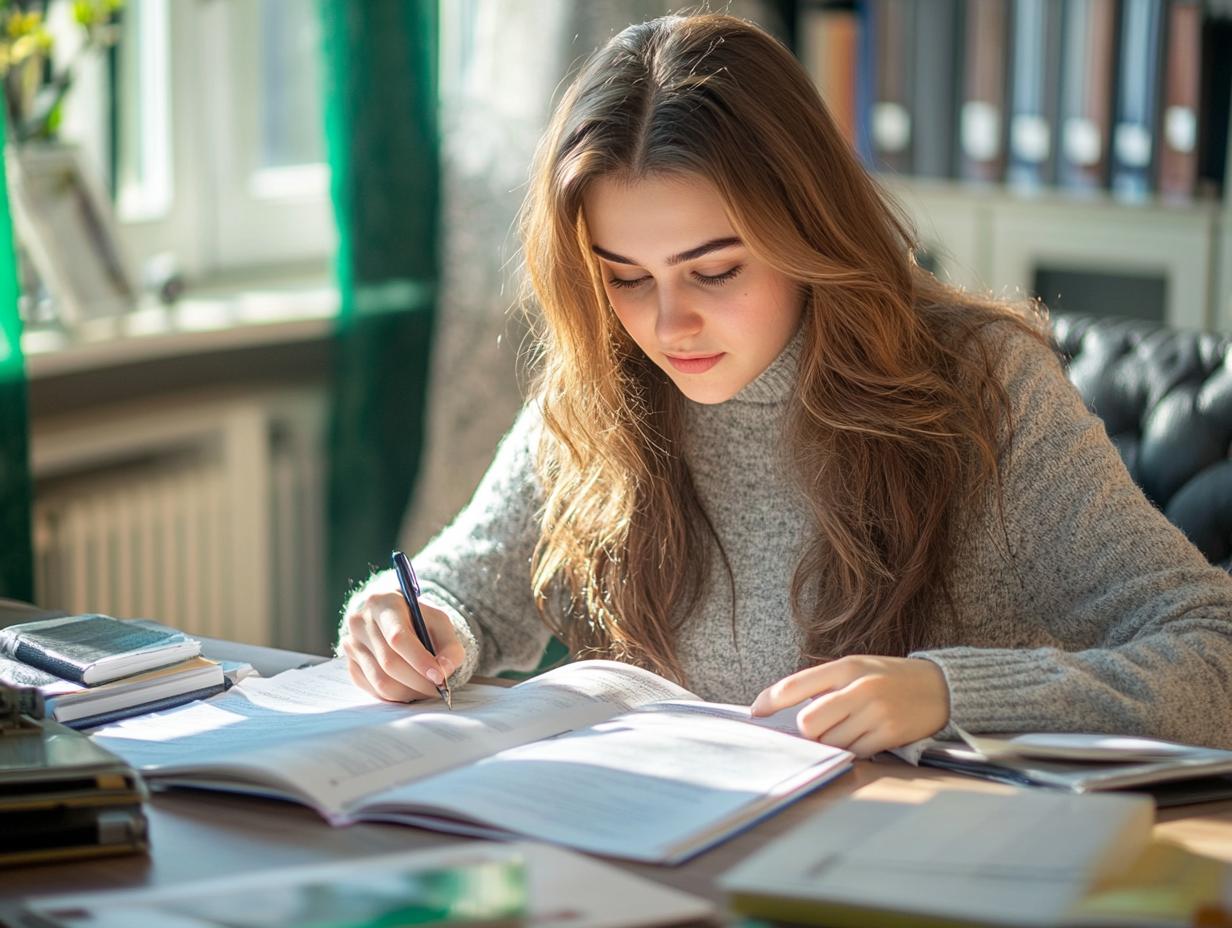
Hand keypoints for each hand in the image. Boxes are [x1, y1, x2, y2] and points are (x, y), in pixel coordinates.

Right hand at [340, 581, 464, 702]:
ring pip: (380, 681)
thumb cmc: (418, 618)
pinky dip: (396, 695)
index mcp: (383, 603)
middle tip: (438, 689)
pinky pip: (373, 689)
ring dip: (409, 692)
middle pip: (389, 662)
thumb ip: (449, 646)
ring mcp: (351, 644)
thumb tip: (444, 671)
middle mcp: (360, 622)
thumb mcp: (439, 622)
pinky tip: (409, 687)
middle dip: (418, 681)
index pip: (398, 637)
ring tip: (426, 689)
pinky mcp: (350, 664)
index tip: (439, 677)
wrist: (392, 616)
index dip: (420, 660)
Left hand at [750, 656, 949, 756]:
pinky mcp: (889, 735)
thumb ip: (824, 684)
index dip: (770, 700)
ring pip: (830, 742)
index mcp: (846, 667)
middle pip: (809, 723)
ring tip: (848, 729)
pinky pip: (854, 752)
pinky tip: (863, 737)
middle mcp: (859, 688)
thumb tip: (785, 709)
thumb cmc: (888, 678)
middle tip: (818, 728)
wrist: (940, 687)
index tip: (755, 713)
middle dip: (808, 731)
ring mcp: (875, 713)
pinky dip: (851, 750)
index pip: (796, 685)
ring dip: (831, 742)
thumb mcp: (857, 668)